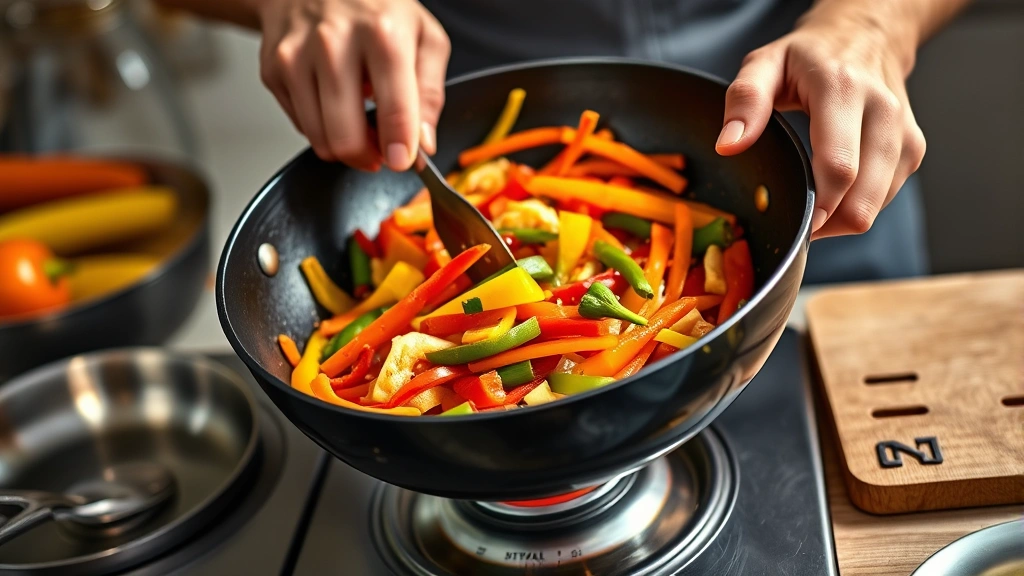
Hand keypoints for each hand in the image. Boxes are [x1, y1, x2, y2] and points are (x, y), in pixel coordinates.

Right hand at [256, 0, 449, 170]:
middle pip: (346, 137)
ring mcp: (296, 57)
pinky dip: (322, 126)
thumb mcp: (423, 37)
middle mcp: (334, 43)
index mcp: (382, 34)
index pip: (393, 108)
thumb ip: (430, 93)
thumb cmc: (375, 8)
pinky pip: (301, 126)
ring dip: (345, 147)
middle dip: (368, 157)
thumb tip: (423, 143)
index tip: (402, 162)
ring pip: (320, 140)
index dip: (400, 148)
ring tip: (360, 122)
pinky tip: (334, 101)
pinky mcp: (273, 70)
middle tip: (381, 150)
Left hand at [715, 4, 926, 238]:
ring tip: (813, 205)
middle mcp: (882, 112)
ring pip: (876, 205)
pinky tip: (834, 195)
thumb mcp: (765, 64)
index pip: (838, 167)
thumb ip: (745, 101)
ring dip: (841, 219)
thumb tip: (729, 145)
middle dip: (827, 222)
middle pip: (862, 198)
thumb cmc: (809, 56)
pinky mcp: (912, 149)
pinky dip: (857, 207)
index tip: (794, 222)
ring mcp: (903, 133)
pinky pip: (885, 199)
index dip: (817, 208)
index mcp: (843, 90)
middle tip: (797, 221)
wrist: (866, 35)